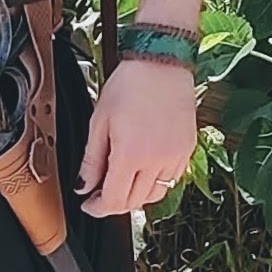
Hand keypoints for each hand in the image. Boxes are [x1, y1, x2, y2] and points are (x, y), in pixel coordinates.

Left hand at [76, 60, 195, 216]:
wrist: (161, 63)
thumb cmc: (129, 84)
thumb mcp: (100, 119)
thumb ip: (91, 159)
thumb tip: (83, 186)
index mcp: (131, 154)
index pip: (114, 200)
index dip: (98, 207)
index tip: (89, 205)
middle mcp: (156, 162)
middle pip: (134, 202)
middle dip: (114, 203)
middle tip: (100, 194)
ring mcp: (175, 158)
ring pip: (155, 196)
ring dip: (136, 196)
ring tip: (122, 181)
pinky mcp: (187, 151)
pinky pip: (172, 181)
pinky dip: (156, 183)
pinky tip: (144, 169)